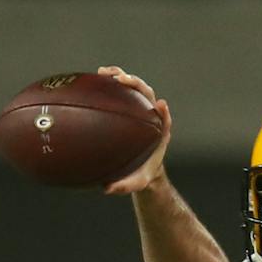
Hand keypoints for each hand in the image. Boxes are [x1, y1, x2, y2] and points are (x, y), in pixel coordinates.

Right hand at [94, 67, 172, 194]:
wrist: (144, 166)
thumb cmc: (142, 175)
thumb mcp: (136, 183)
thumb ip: (125, 186)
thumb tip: (107, 189)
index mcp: (159, 134)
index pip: (164, 119)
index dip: (163, 112)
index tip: (160, 106)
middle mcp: (152, 117)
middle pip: (148, 96)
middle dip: (137, 85)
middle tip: (121, 80)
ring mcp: (141, 109)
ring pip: (135, 88)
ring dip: (122, 77)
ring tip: (105, 72)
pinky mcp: (131, 106)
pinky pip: (122, 91)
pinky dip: (111, 83)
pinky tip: (96, 76)